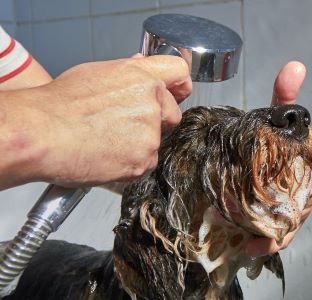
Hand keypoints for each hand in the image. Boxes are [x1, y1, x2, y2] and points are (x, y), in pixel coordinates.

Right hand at [0, 55, 191, 188]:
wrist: (41, 134)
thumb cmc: (60, 104)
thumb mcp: (97, 73)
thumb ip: (129, 72)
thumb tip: (142, 66)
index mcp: (141, 77)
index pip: (180, 74)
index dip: (178, 85)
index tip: (177, 92)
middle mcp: (152, 102)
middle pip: (172, 113)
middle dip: (157, 120)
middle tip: (127, 125)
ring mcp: (150, 134)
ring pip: (158, 141)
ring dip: (140, 144)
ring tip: (108, 141)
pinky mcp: (143, 160)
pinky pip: (146, 163)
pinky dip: (132, 162)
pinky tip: (108, 155)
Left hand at [245, 61, 310, 256]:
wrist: (260, 150)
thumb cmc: (273, 138)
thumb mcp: (275, 118)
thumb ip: (283, 96)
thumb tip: (295, 65)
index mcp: (306, 171)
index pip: (311, 186)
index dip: (302, 197)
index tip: (290, 200)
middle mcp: (299, 192)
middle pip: (294, 212)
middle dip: (275, 218)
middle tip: (246, 217)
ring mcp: (283, 206)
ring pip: (282, 227)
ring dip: (264, 234)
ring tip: (245, 238)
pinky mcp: (269, 217)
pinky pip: (272, 236)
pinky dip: (263, 244)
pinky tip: (249, 249)